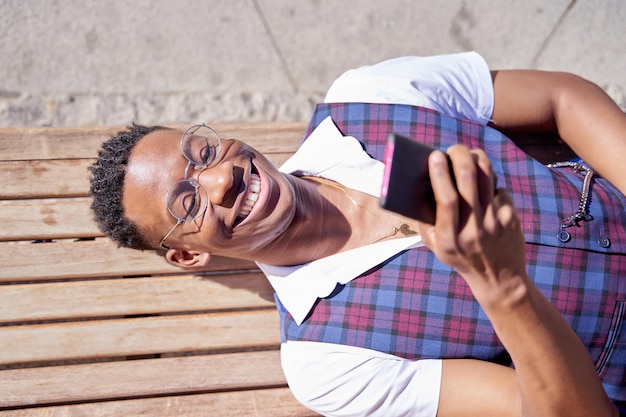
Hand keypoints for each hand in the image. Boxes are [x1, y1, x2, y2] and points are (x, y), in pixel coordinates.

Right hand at [417, 145, 527, 306]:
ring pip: (487, 177)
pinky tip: (486, 191)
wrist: (499, 279)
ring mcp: (495, 223)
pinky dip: (491, 185)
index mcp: (449, 238)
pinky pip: (500, 190)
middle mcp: (473, 229)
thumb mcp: (435, 246)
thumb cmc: (460, 257)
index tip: (435, 155)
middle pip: (468, 179)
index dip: (440, 173)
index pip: (446, 198)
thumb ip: (426, 220)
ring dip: (477, 159)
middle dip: (459, 155)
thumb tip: (423, 183)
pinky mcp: (512, 218)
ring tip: (470, 155)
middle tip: (453, 149)